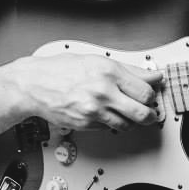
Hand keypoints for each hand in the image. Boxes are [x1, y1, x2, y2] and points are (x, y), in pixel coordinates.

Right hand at [7, 52, 162, 131]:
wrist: (34, 84)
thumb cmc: (63, 69)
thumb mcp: (99, 61)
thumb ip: (129, 70)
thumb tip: (153, 74)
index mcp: (110, 72)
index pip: (145, 90)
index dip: (153, 95)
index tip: (154, 94)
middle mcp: (103, 92)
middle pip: (141, 112)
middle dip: (150, 114)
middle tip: (151, 112)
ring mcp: (94, 111)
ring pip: (127, 125)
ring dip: (132, 121)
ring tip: (128, 113)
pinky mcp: (85, 125)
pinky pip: (108, 129)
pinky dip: (112, 123)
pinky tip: (107, 114)